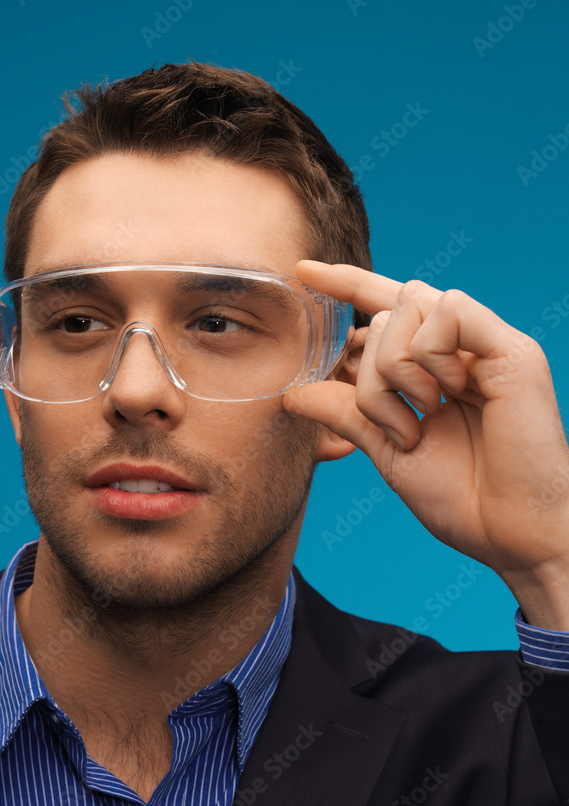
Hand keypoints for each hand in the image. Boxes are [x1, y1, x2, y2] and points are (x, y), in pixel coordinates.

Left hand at [283, 261, 568, 629]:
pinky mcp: (510, 349)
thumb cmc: (462, 498)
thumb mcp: (387, 451)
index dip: (346, 285)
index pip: (385, 309)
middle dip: (371, 371)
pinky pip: (449, 310)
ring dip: (396, 366)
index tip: (303, 271)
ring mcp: (485, 346)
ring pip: (411, 305)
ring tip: (424, 414)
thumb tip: (292, 392)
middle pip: (387, 312)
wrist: (512, 534)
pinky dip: (431, 353)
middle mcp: (460, 349)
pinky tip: (448, 395)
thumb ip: (345, 414)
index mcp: (433, 368)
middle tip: (399, 425)